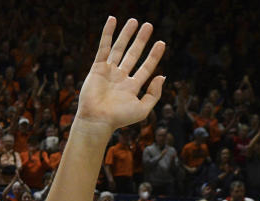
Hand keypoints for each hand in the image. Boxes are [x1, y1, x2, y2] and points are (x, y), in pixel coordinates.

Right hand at [74, 18, 164, 132]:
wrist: (97, 120)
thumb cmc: (119, 118)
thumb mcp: (142, 109)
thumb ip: (154, 94)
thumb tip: (162, 76)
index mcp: (131, 87)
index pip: (146, 68)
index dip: (154, 56)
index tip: (161, 43)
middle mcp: (120, 78)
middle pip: (133, 55)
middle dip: (141, 40)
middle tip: (148, 26)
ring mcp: (108, 72)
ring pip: (119, 49)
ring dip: (126, 34)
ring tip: (134, 21)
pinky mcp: (97, 68)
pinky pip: (103, 48)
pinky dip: (107, 34)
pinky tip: (112, 20)